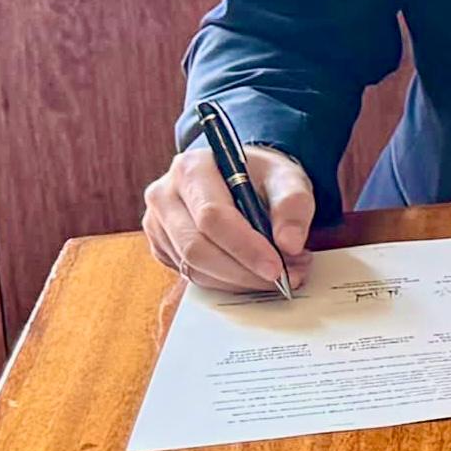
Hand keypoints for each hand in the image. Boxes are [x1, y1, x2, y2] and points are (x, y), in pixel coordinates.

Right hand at [139, 136, 315, 296]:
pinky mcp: (162, 246)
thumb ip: (292, 205)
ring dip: (238, 280)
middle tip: (285, 278)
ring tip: (278, 275)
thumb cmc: (261, 175)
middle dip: (243, 271)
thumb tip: (290, 244)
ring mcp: (158, 223)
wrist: (242, 177)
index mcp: (192, 168)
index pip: (212, 216)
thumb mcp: (287, 178)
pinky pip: (191, 275)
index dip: (245, 247)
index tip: (276, 268)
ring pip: (192, 267)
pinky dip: (226, 282)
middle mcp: (165, 195)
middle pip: (196, 247)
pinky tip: (252, 274)